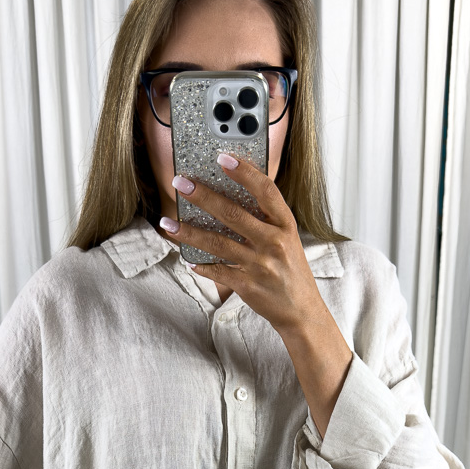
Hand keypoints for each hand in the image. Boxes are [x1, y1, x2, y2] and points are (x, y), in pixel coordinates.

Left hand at [160, 153, 327, 336]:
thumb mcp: (288, 239)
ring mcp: (260, 264)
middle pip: (233, 213)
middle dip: (202, 196)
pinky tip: (186, 259)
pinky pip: (217, 271)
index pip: (265, 191)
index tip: (223, 158)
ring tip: (167, 223)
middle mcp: (274, 242)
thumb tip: (230, 196)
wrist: (301, 311)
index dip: (244, 172)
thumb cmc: (291, 270)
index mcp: (286, 225)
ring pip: (217, 243)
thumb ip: (266, 219)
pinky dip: (200, 265)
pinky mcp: (248, 285)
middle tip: (180, 183)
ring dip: (188, 232)